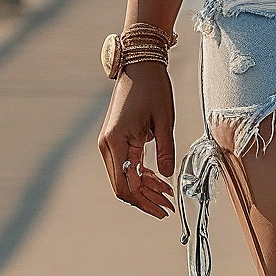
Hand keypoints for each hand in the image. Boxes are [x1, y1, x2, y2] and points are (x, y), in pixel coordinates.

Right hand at [98, 63, 176, 217]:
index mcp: (117, 141)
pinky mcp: (116, 139)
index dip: (143, 201)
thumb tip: (167, 176)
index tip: (163, 210)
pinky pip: (126, 165)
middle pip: (122, 185)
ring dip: (144, 189)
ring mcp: (110, 142)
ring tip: (167, 197)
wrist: (140, 66)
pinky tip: (159, 181)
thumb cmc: (153, 88)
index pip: (124, 185)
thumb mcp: (164, 120)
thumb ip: (166, 150)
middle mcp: (108, 145)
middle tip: (168, 208)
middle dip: (145, 199)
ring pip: (124, 177)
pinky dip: (141, 175)